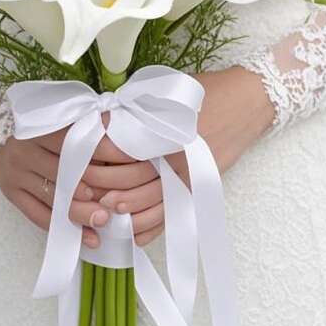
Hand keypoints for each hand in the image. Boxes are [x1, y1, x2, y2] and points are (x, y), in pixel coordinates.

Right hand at [0, 129, 109, 248]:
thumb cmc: (34, 124)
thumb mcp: (55, 118)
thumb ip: (83, 124)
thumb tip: (117, 127)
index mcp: (40, 129)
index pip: (78, 143)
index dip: (107, 153)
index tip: (131, 164)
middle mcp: (25, 151)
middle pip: (64, 175)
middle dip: (92, 192)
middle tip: (115, 206)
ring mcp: (16, 174)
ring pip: (52, 198)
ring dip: (79, 214)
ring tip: (103, 223)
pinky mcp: (11, 192)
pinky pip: (38, 215)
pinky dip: (62, 228)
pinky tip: (84, 237)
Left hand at [86, 67, 274, 243]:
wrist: (247, 102)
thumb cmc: (205, 92)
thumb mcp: (165, 93)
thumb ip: (134, 109)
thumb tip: (100, 121)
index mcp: (162, 131)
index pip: (120, 150)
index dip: (95, 158)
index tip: (78, 159)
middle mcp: (175, 158)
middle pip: (132, 180)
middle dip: (103, 188)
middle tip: (82, 190)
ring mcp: (190, 177)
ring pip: (151, 205)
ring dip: (125, 213)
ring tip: (105, 213)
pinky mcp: (200, 188)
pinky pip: (173, 216)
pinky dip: (152, 228)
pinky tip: (134, 233)